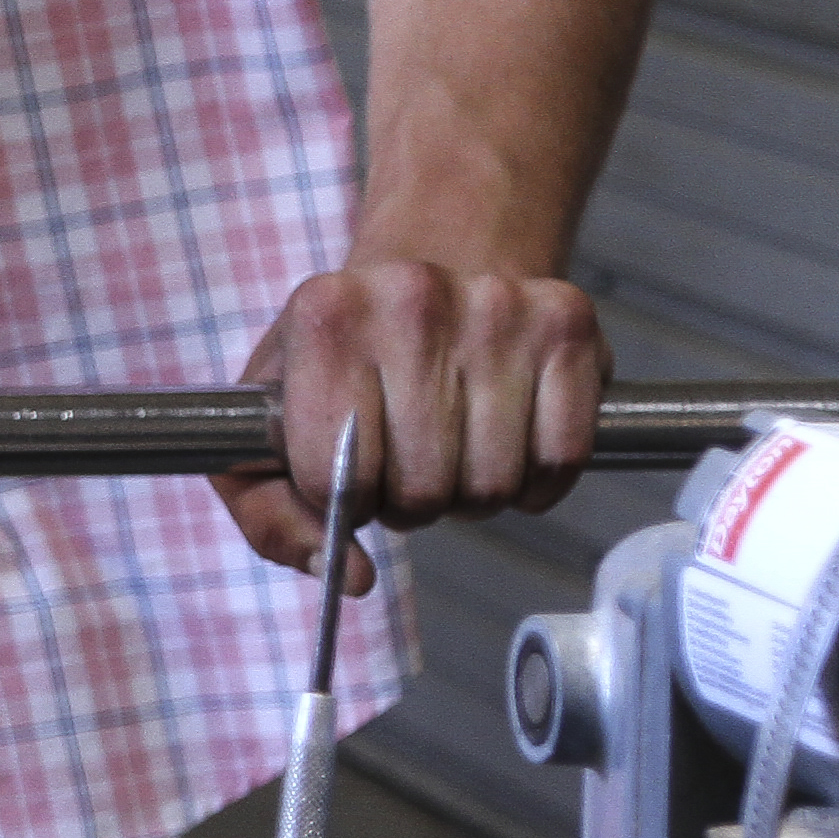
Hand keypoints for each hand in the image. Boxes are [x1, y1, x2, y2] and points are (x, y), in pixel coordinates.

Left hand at [215, 261, 607, 585]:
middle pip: (422, 488)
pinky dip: (536, 482)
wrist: (435, 259)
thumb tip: (350, 578)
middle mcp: (410, 298)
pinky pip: (562, 460)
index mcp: (324, 314)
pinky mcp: (568, 323)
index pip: (332, 475)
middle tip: (407, 463)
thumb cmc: (346, 354)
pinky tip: (508, 445)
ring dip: (473, 494)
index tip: (348, 474)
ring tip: (452, 448)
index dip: (341, 499)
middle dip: (412, 501)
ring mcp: (497, 307)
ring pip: (494, 484)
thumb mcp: (272, 416)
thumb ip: (269, 511)